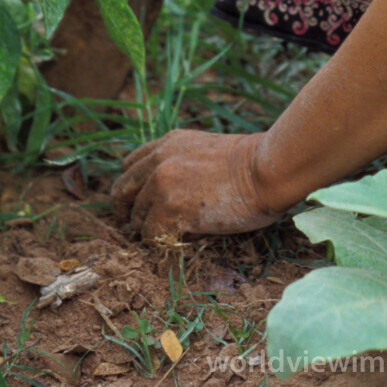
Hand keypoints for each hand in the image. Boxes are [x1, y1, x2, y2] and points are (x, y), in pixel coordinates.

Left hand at [110, 129, 279, 241]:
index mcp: (168, 143)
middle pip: (121, 191)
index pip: (130, 165)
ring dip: (152, 230)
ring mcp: (161, 185)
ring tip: (179, 232)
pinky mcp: (169, 209)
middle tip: (138, 228)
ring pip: (136, 219)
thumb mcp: (206, 150)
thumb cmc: (251, 164)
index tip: (138, 204)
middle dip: (127, 212)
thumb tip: (174, 191)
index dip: (131, 188)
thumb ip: (183, 162)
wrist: (265, 169)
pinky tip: (191, 236)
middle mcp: (158, 160)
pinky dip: (167, 242)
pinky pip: (151, 237)